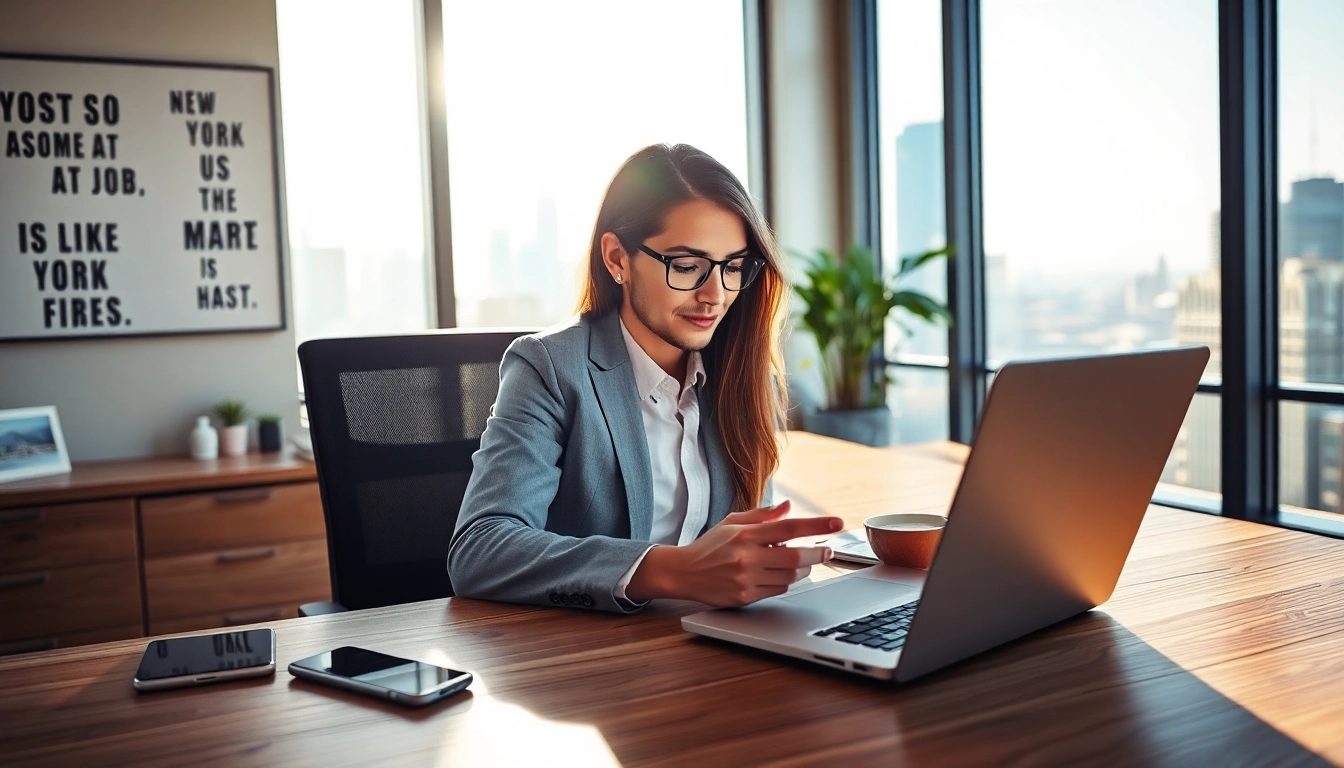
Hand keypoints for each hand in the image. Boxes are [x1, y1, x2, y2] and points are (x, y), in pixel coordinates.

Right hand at [626, 499, 842, 605]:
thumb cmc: (710, 545)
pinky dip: (786, 582)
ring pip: (790, 576)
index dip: (816, 525)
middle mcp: (747, 556)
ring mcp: (746, 579)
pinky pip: (778, 590)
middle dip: (817, 554)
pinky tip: (781, 574)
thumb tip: (788, 506)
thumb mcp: (732, 522)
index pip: (789, 527)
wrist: (683, 573)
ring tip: (802, 563)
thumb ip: (762, 515)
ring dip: (803, 569)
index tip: (837, 523)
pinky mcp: (745, 597)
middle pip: (796, 557)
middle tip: (827, 550)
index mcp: (745, 534)